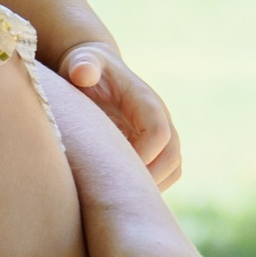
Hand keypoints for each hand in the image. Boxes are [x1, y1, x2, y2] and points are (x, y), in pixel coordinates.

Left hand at [57, 42, 179, 185]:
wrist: (94, 68)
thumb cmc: (86, 67)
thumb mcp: (82, 61)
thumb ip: (83, 65)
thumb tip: (82, 74)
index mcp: (146, 101)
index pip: (159, 133)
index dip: (142, 155)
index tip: (112, 169)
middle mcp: (160, 119)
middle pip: (172, 157)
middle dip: (149, 178)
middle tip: (114, 193)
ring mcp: (161, 134)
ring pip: (173, 169)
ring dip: (152, 186)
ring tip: (117, 195)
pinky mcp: (155, 147)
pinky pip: (165, 174)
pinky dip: (149, 187)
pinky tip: (119, 190)